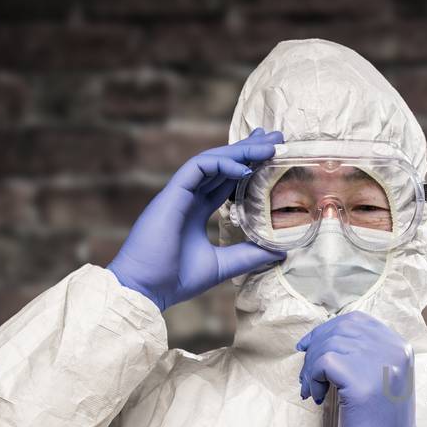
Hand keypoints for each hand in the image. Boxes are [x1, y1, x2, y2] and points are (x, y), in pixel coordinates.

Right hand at [107, 129, 285, 310]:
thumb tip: (281, 251)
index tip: (272, 156)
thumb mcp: (223, 265)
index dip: (247, 167)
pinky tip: (245, 169)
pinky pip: (197, 168)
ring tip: (269, 144)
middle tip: (277, 136)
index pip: (225, 181)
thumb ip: (249, 255)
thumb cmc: (176, 279)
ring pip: (211, 160)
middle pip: (221, 165)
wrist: (145, 289)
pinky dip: (222, 164)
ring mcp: (178, 194)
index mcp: (196, 211)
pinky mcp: (171, 195)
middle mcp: (188, 198)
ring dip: (240, 151)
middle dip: (248, 149)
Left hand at [297, 312, 420, 426]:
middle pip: (340, 329)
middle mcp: (393, 350)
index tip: (309, 347)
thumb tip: (323, 337)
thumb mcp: (382, 378)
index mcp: (400, 347)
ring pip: (328, 345)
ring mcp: (379, 365)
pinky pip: (324, 363)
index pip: (356, 321)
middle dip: (316, 349)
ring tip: (313, 389)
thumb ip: (365, 354)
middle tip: (308, 375)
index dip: (327, 330)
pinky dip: (313, 378)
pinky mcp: (361, 383)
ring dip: (311, 368)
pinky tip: (318, 396)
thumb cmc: (379, 420)